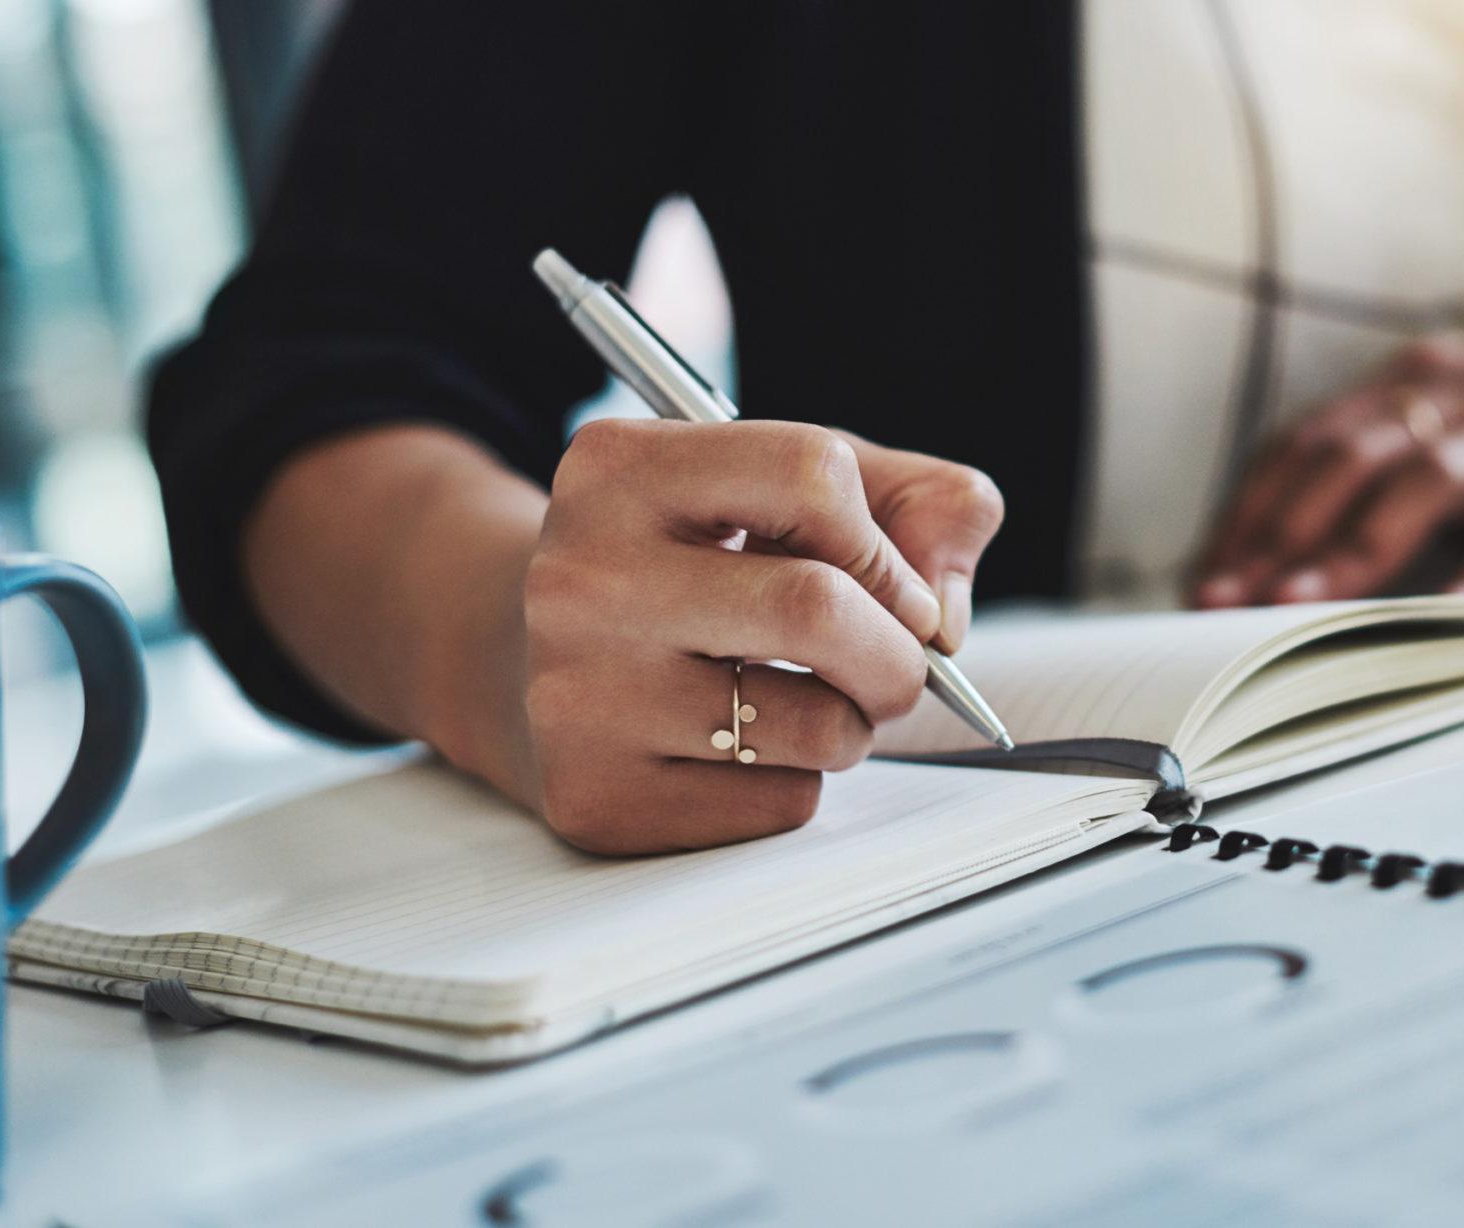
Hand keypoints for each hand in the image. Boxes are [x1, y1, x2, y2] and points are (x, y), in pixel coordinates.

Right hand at [511, 420, 1000, 852]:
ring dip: (853, 723)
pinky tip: (740, 749)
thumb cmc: (688, 565)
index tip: (894, 585)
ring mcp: (579, 695)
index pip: (812, 475)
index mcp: (620, 468)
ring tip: (806, 700)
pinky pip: (780, 805)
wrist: (517, 662)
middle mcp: (581, 576)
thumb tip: (947, 618)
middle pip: (817, 608)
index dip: (887, 542)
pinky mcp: (597, 796)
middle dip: (900, 652)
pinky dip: (797, 783)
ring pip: (816, 726)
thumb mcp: (784, 490)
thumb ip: (914, 505)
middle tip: (897, 665)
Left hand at [1191, 257, 1463, 605]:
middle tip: (1220, 602)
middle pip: (1347, 457)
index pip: (1308, 442)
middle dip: (1275, 533)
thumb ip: (1399, 456)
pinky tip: (1459, 611)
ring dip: (1356, 546)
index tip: (1202, 573)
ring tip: (1301, 605)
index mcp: (1422, 376)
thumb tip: (1302, 542)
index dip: (1249, 508)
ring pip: (1429, 481)